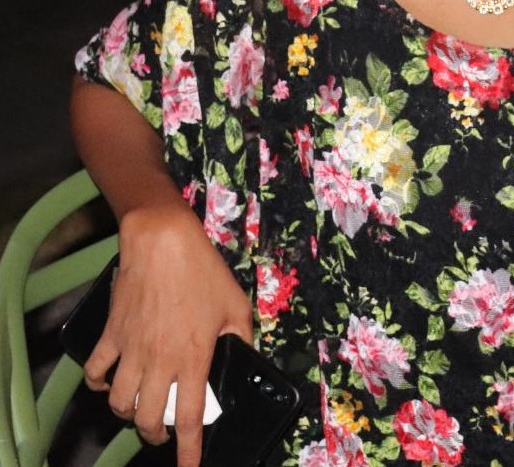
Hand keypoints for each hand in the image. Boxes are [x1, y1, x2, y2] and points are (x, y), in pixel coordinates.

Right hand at [82, 199, 252, 466]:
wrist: (163, 242)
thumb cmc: (203, 271)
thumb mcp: (236, 304)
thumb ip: (242, 337)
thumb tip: (243, 357)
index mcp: (193, 357)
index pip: (189, 418)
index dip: (188, 451)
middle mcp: (159, 361)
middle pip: (147, 419)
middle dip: (155, 434)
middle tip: (165, 431)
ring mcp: (131, 349)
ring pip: (119, 403)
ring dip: (128, 414)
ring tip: (140, 410)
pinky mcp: (111, 334)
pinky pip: (96, 372)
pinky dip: (99, 385)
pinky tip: (110, 384)